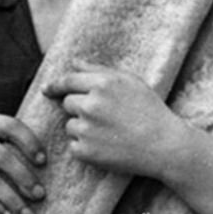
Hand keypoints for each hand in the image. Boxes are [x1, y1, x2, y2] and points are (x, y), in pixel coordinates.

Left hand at [43, 61, 179, 176]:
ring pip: (70, 126)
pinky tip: (107, 147)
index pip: (68, 80)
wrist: (164, 146)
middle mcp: (91, 104)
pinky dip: (85, 148)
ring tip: (110, 133)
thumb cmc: (150, 111)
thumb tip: (74, 62)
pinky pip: (74, 146)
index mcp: (102, 84)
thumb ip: (99, 70)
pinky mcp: (85, 151)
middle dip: (80, 108)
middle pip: (68, 103)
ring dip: (83, 129)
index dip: (56, 85)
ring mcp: (87, 129)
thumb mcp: (131, 82)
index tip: (48, 90)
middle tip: (106, 117)